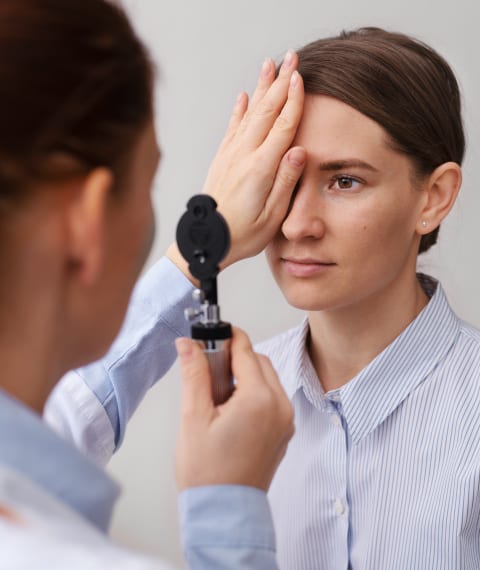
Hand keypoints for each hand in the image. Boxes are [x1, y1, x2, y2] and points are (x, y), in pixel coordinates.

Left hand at [167, 51, 304, 277]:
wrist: (206, 242)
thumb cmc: (242, 234)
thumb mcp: (271, 216)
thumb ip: (286, 182)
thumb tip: (298, 150)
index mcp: (261, 169)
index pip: (282, 126)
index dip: (293, 101)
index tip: (301, 77)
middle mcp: (243, 155)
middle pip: (266, 111)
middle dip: (280, 82)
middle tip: (291, 57)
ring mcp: (230, 155)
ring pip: (249, 113)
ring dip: (261, 87)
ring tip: (270, 64)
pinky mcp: (222, 160)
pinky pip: (233, 128)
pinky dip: (240, 109)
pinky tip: (244, 96)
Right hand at [175, 328, 293, 490]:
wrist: (224, 513)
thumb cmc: (208, 473)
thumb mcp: (193, 417)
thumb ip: (194, 374)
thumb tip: (189, 344)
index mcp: (259, 400)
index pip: (245, 350)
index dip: (226, 337)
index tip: (211, 335)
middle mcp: (279, 407)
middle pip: (259, 361)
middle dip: (235, 357)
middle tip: (209, 368)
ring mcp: (285, 420)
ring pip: (267, 378)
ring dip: (245, 374)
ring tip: (218, 393)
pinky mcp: (284, 431)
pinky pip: (272, 397)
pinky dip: (255, 392)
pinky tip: (231, 407)